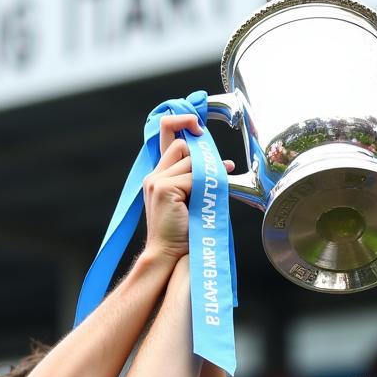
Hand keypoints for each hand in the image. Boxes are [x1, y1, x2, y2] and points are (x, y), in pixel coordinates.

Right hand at [143, 114, 234, 261]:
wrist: (169, 253)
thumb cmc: (184, 232)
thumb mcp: (191, 200)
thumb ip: (197, 180)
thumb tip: (223, 164)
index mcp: (158, 175)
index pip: (166, 133)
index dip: (182, 123)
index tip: (199, 126)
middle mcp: (154, 174)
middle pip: (182, 144)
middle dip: (202, 154)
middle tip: (222, 167)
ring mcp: (157, 180)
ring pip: (190, 161)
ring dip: (207, 174)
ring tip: (216, 190)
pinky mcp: (164, 188)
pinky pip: (194, 177)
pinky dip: (206, 186)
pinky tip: (211, 199)